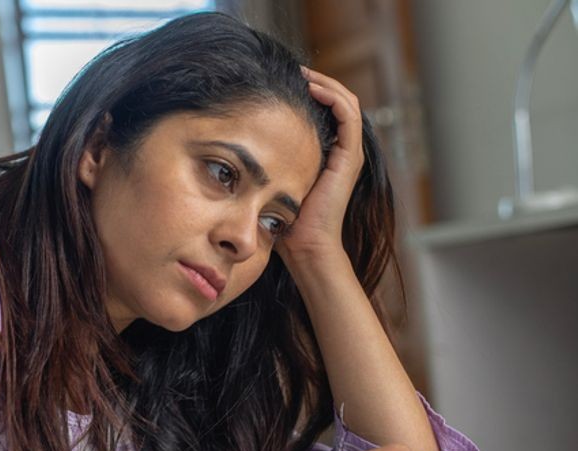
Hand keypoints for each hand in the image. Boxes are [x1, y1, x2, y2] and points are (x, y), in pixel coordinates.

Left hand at [276, 67, 364, 263]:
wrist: (304, 247)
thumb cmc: (283, 221)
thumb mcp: (271, 180)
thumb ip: (265, 161)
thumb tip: (237, 143)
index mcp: (325, 153)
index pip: (325, 110)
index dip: (308, 90)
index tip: (281, 81)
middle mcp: (341, 150)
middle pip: (337, 100)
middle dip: (316, 80)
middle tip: (292, 69)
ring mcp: (348, 154)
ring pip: (346, 102)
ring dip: (324, 83)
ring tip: (302, 73)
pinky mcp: (349, 158)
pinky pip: (348, 115)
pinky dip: (332, 97)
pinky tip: (311, 89)